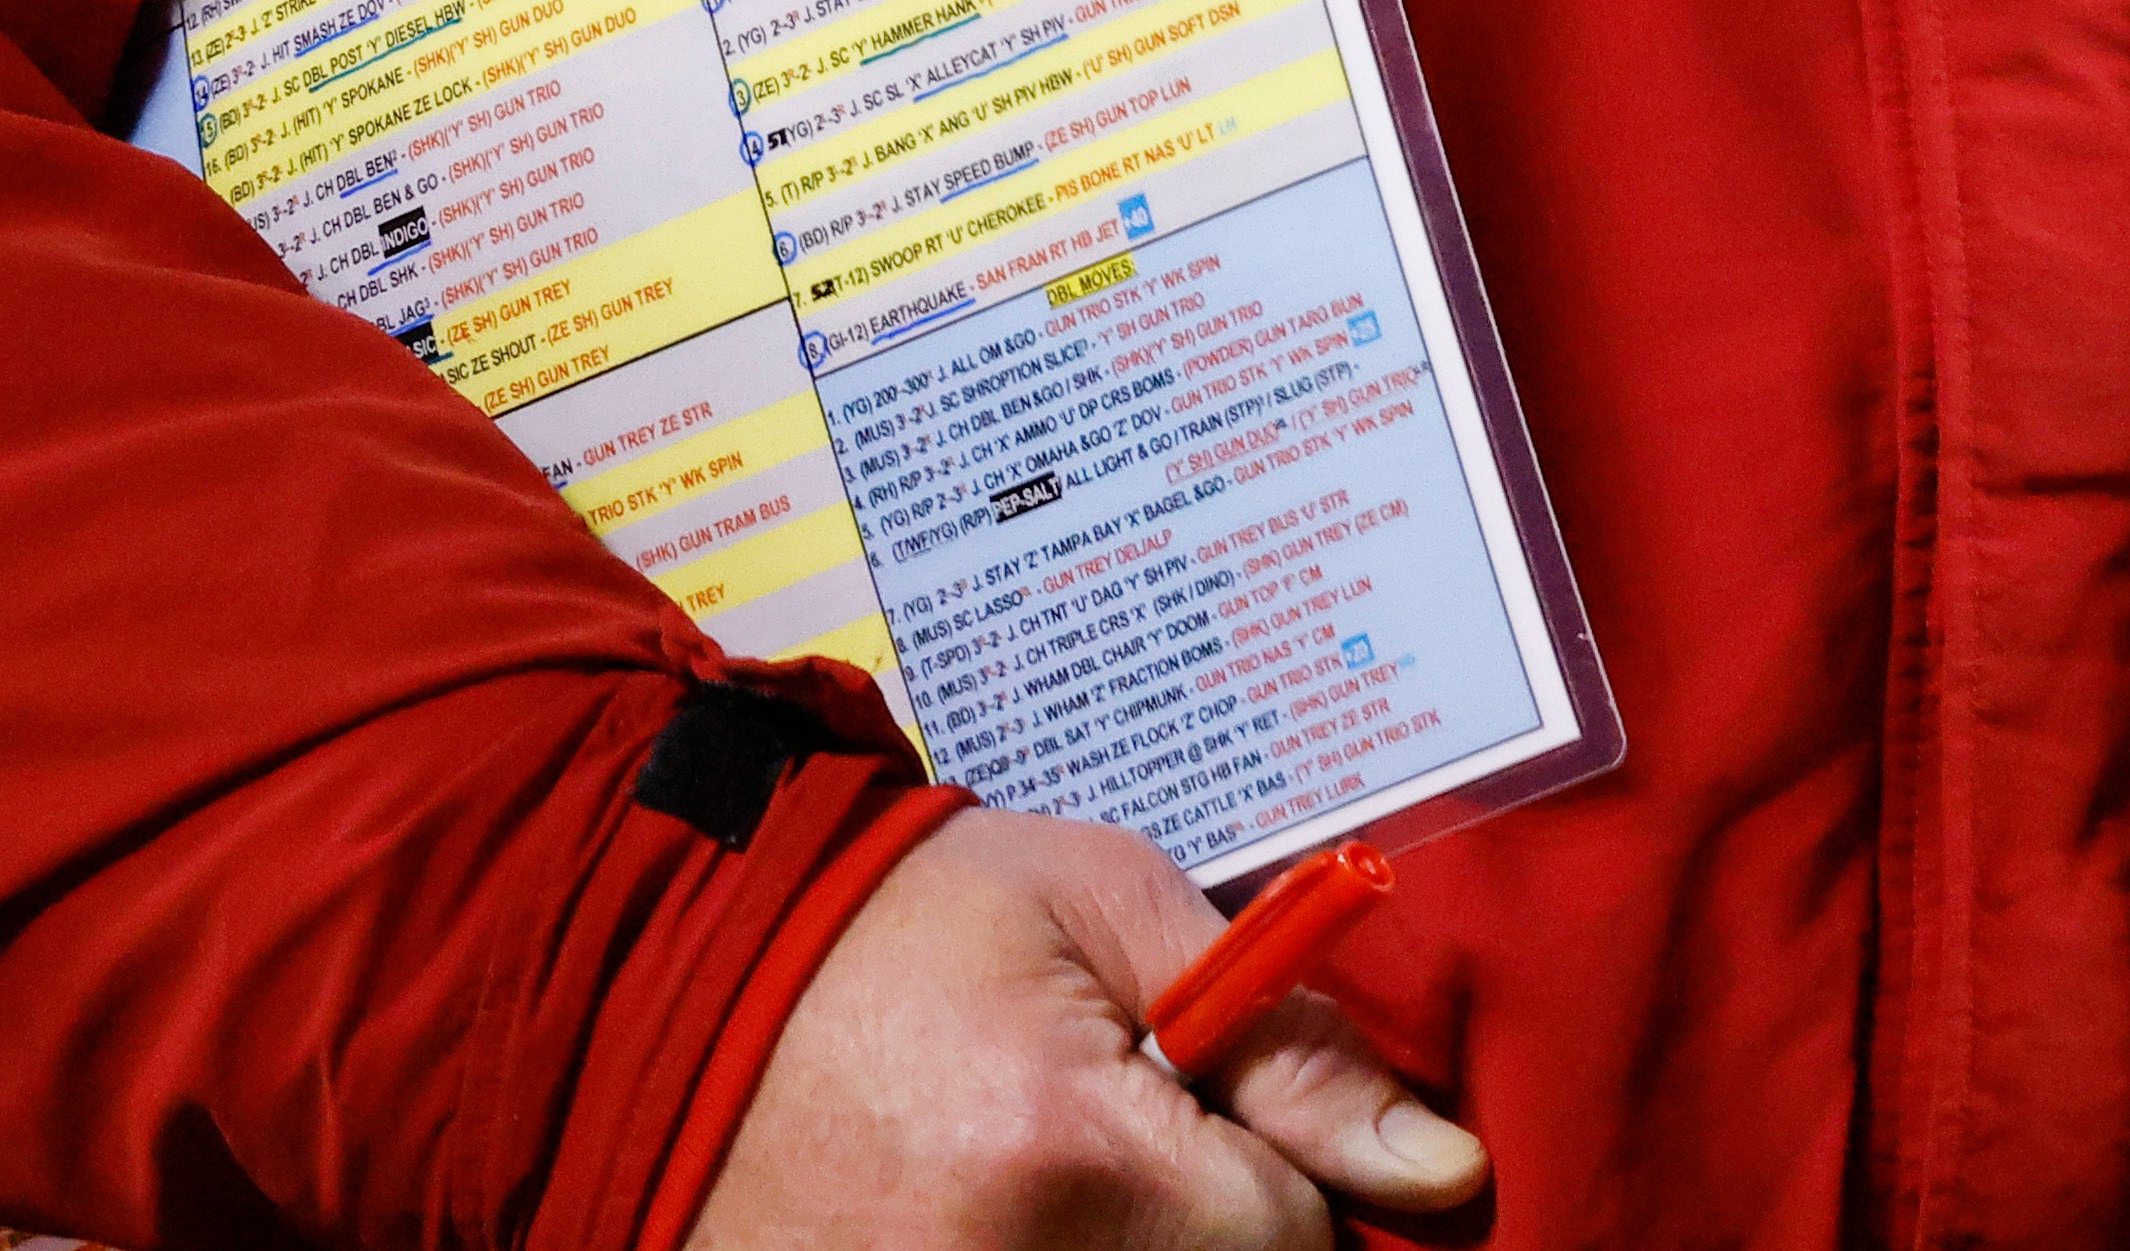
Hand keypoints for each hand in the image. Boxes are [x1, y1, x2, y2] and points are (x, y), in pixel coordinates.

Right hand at [690, 811, 1480, 1248]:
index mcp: (1071, 1153)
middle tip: (1115, 1146)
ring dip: (1118, 1245)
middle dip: (1204, 1227)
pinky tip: (987, 1208)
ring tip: (1035, 1170)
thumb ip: (1289, 1048)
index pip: (1290, 1243)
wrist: (683, 958)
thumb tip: (1446, 1176)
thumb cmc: (910, 913)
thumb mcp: (1113, 912)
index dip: (1279, 1178)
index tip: (1209, 1121)